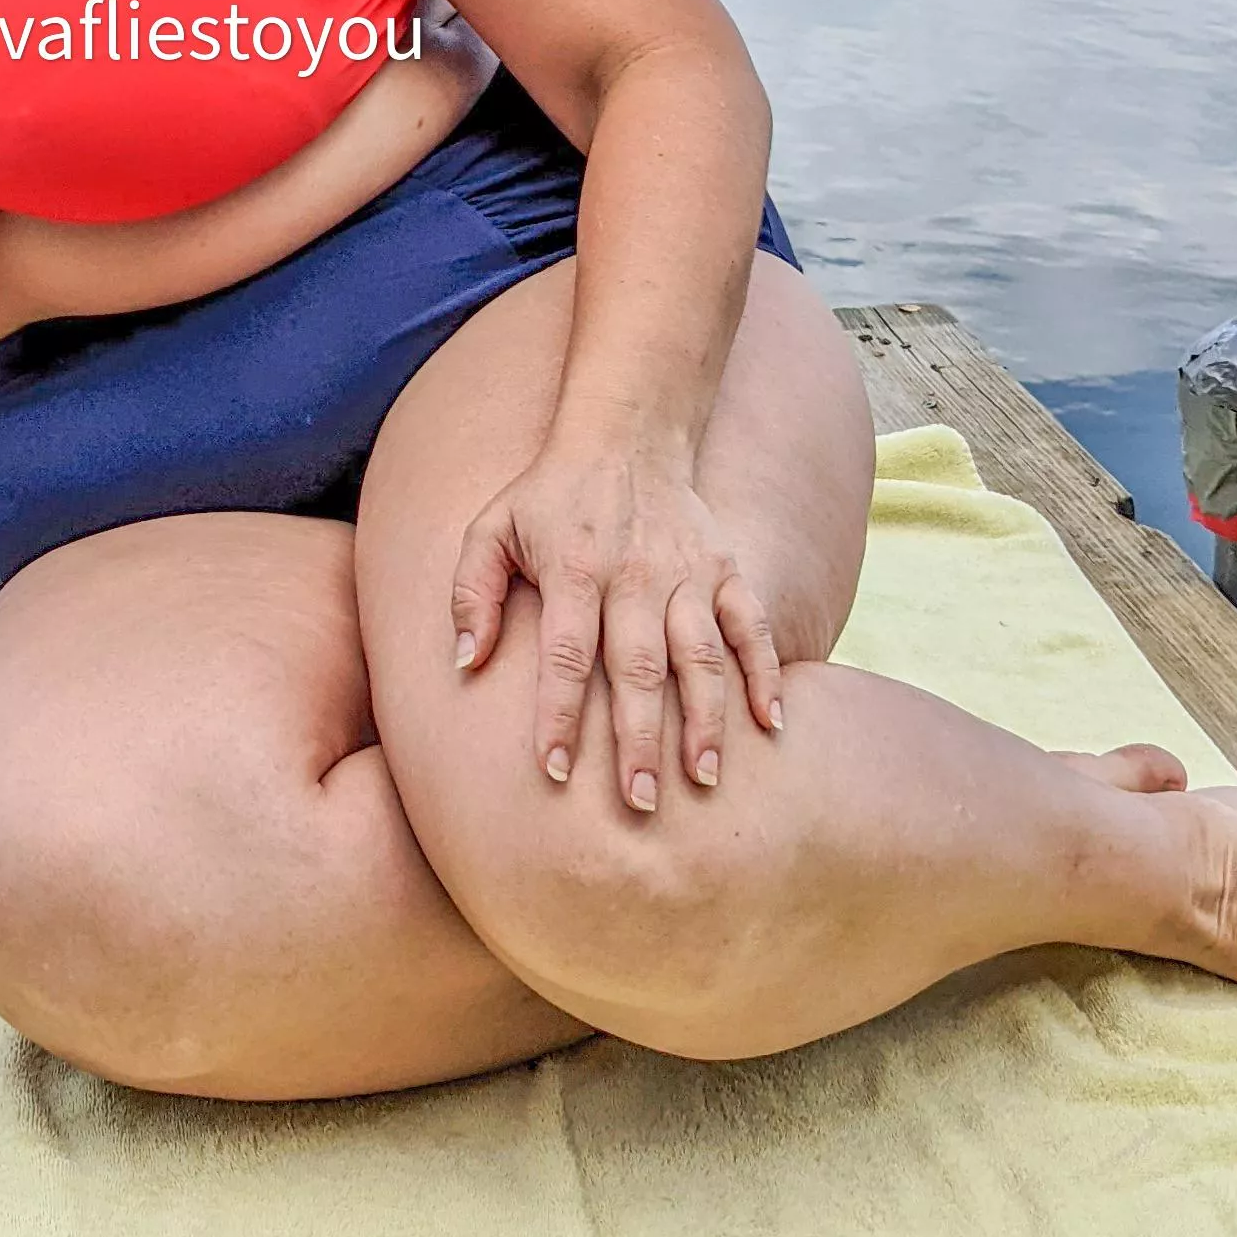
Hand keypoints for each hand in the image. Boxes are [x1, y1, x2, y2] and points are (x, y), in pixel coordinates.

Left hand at [449, 444, 782, 808]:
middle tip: (639, 804)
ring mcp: (687, 573)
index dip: (559, 713)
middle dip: (639, 739)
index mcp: (573, 569)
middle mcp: (634, 575)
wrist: (624, 432)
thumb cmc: (548, 495)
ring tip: (703, 780)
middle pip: (638, 667)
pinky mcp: (725, 568)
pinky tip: (773, 724)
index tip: (553, 771)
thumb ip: (472, 593)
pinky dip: (767, 672)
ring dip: (705, 719)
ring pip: (700, 655)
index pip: (565, 654)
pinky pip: (752, 625)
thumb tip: (463, 664)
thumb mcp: (491, 528)